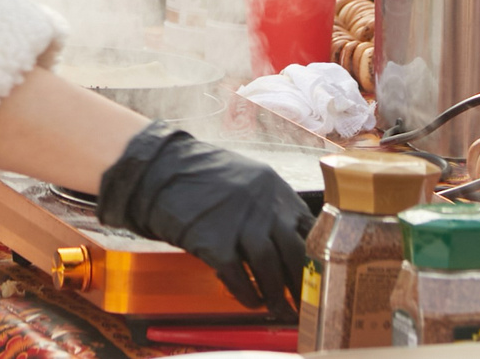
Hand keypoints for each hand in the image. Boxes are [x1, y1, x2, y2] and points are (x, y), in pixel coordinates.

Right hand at [97, 124, 311, 316]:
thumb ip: (268, 205)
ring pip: (270, 268)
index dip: (315, 254)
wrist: (161, 170)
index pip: (310, 226)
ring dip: (276, 294)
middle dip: (300, 281)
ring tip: (278, 309)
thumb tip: (285, 240)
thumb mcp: (247, 179)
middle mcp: (263, 205)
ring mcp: (239, 223)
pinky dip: (247, 294)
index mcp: (274, 187)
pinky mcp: (215, 242)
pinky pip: (238, 278)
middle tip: (303, 300)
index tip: (317, 272)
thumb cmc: (203, 176)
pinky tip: (252, 302)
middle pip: (294, 251)